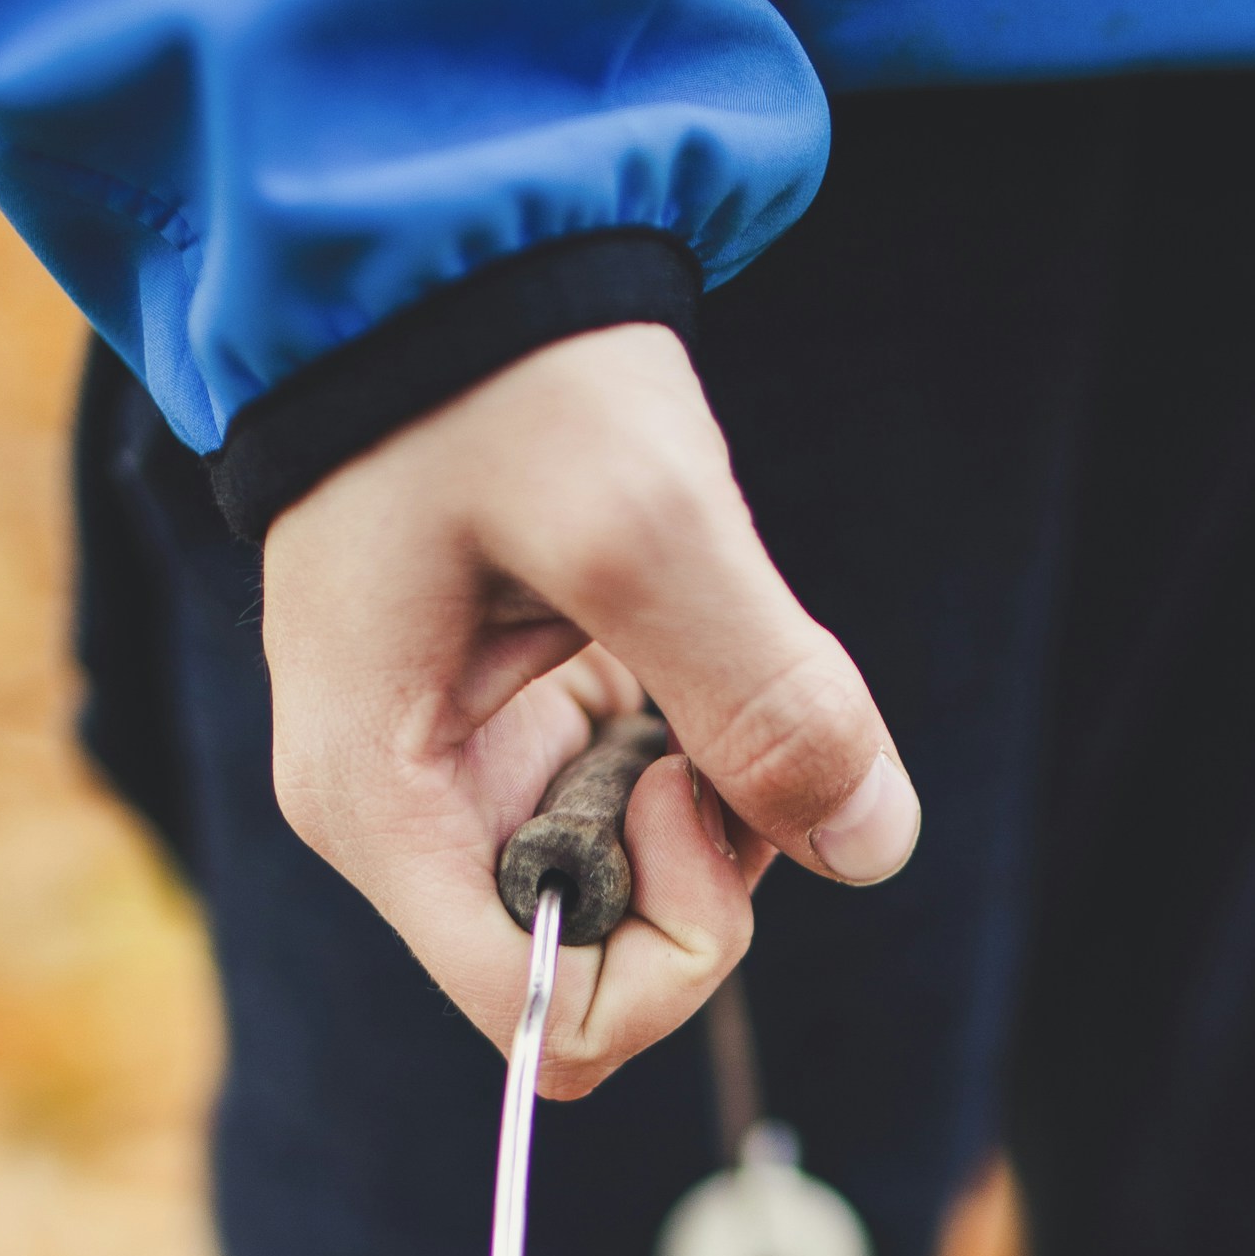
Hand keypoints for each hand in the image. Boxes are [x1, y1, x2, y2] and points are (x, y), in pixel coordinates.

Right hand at [261, 323, 918, 1095]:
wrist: (437, 231)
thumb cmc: (496, 365)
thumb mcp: (636, 518)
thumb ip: (764, 695)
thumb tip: (872, 846)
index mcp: (382, 806)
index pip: (548, 1024)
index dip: (666, 953)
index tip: (692, 790)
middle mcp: (403, 816)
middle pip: (596, 968)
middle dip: (697, 873)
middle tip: (716, 713)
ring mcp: (455, 771)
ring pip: (626, 892)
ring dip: (704, 802)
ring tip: (690, 649)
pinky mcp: (512, 719)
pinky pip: (629, 806)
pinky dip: (689, 745)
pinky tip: (671, 636)